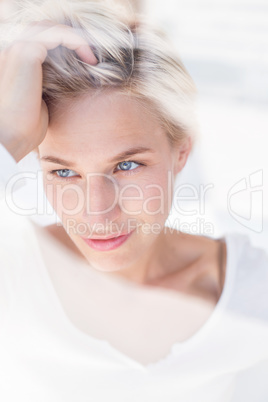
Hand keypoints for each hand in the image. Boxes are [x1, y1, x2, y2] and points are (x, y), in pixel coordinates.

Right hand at [0, 21, 97, 162]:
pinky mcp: (26, 53)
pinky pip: (56, 34)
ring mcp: (17, 49)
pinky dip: (75, 40)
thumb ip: (48, 86)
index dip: (64, 46)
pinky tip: (88, 57)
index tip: (86, 62)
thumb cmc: (25, 127)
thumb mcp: (40, 102)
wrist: (11, 137)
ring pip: (50, 28)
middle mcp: (12, 51)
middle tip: (91, 56)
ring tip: (92, 56)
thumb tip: (66, 84)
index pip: (39, 42)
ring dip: (74, 38)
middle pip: (44, 30)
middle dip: (70, 38)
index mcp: (13, 62)